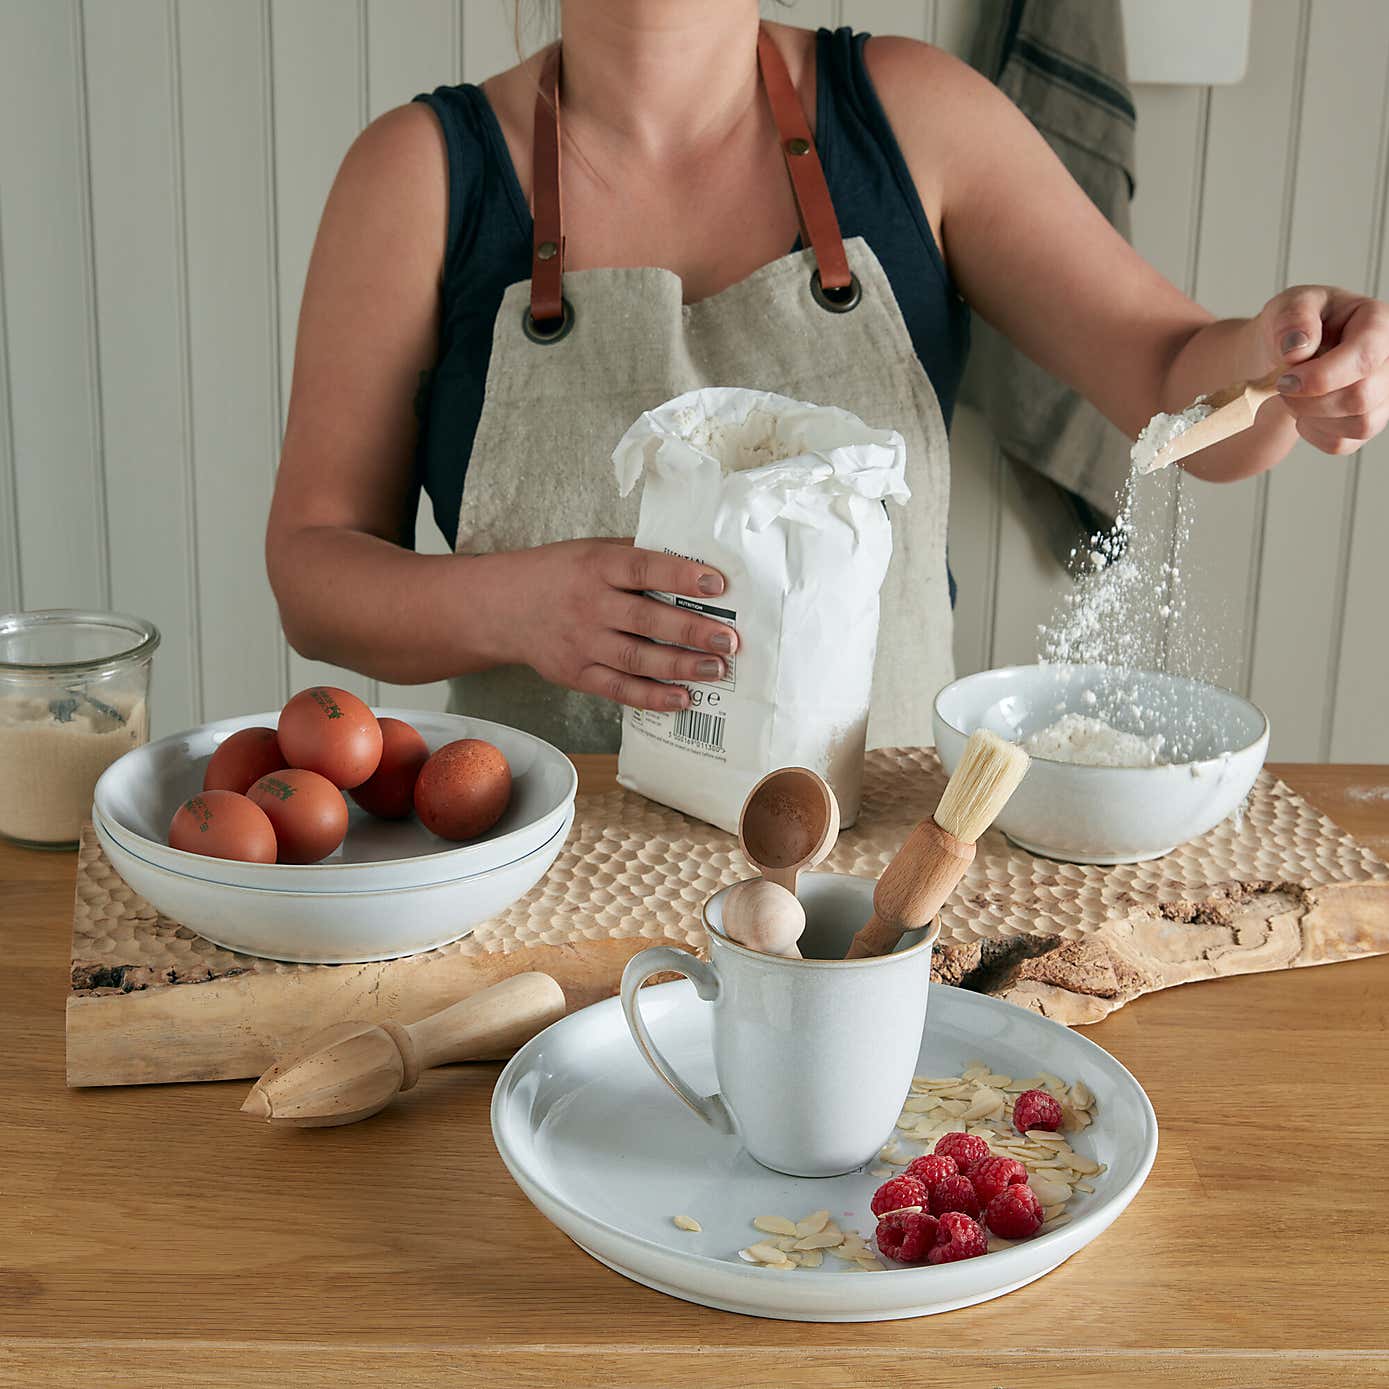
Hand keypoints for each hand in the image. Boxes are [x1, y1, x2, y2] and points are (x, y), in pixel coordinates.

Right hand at [489, 539, 735, 711]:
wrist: (503, 607)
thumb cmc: (560, 574)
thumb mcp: (592, 551)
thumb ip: (635, 556)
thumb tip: (693, 560)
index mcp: (596, 567)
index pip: (642, 569)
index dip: (680, 576)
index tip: (717, 584)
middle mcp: (590, 605)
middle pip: (646, 619)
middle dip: (691, 631)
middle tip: (729, 640)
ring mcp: (582, 643)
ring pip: (637, 658)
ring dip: (680, 666)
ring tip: (716, 669)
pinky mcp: (578, 674)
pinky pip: (619, 689)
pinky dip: (652, 697)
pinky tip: (683, 698)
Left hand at [1260, 285, 1388, 454]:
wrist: (1280, 358)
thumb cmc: (1291, 329)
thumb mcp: (1286, 308)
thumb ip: (1292, 318)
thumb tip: (1298, 347)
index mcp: (1375, 322)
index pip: (1365, 357)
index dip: (1322, 377)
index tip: (1284, 381)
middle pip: (1361, 397)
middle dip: (1310, 401)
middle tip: (1282, 387)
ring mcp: (1383, 393)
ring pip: (1359, 424)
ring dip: (1313, 417)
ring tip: (1294, 397)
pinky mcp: (1368, 420)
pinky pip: (1343, 444)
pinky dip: (1314, 433)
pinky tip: (1303, 412)